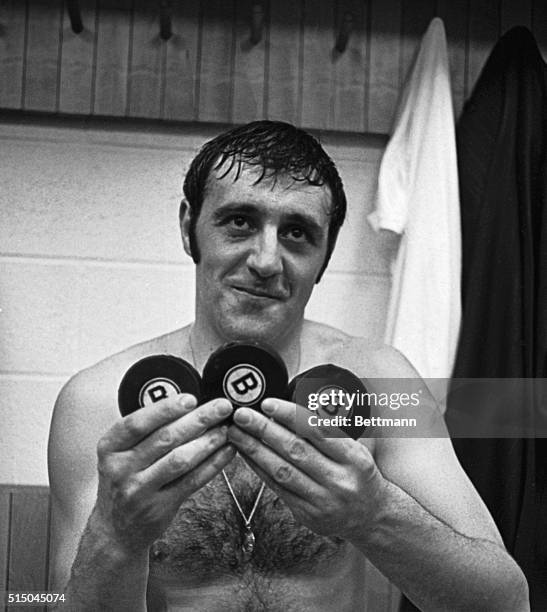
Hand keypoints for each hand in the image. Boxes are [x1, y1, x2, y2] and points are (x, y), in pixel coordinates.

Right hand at [93, 394, 234, 552]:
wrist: (115, 530)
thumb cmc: (124, 480)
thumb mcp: (121, 453)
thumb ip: (146, 430)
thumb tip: (187, 402)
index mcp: (110, 447)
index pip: (137, 423)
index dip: (165, 409)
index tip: (191, 398)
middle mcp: (120, 468)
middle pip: (164, 438)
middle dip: (198, 419)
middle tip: (222, 406)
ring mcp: (139, 490)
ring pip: (180, 460)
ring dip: (208, 441)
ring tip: (226, 428)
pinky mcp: (159, 508)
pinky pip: (192, 481)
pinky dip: (213, 464)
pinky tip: (226, 451)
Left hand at [227, 399, 385, 539]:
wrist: (372, 516)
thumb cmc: (360, 475)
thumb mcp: (358, 448)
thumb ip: (331, 430)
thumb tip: (296, 406)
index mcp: (354, 459)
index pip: (318, 431)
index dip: (290, 416)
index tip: (268, 403)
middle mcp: (339, 480)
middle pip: (295, 451)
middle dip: (264, 430)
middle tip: (241, 414)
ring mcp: (322, 500)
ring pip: (282, 472)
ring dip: (254, 450)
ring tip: (235, 433)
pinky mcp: (307, 515)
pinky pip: (277, 489)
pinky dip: (259, 469)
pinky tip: (246, 455)